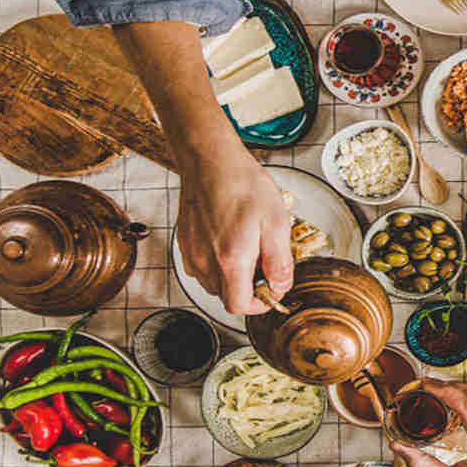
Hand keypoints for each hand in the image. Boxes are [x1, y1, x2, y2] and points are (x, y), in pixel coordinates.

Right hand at [175, 151, 292, 314]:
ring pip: (213, 283)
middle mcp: (205, 261)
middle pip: (226, 297)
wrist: (211, 161)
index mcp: (231, 259)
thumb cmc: (243, 185)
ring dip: (232, 277)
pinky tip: (229, 241)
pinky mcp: (185, 243)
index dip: (259, 305)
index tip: (271, 291)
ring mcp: (192, 252)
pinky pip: (202, 267)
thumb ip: (279, 261)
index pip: (239, 306)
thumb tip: (281, 286)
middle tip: (264, 264)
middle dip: (248, 289)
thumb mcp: (277, 222)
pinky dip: (217, 264)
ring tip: (248, 248)